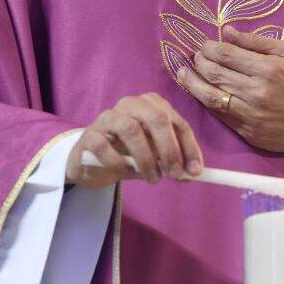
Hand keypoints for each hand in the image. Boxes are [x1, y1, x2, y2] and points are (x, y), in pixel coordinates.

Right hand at [66, 93, 203, 187]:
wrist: (94, 163)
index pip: (177, 122)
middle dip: (170, 149)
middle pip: (156, 119)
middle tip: (174, 174)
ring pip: (131, 129)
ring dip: (146, 159)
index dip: (189, 147)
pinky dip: (119, 163)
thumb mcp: (158, 158)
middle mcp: (131, 104)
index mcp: (153, 105)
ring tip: (152, 178)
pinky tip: (126, 173)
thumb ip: (175, 162)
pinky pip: (104, 145)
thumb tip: (194, 172)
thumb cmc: (131, 154)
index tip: (195, 171)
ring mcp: (107, 116)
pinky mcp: (89, 134)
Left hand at [177, 26, 283, 166]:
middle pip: (213, 74)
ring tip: (185, 74)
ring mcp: (252, 115)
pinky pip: (221, 116)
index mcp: (268, 69)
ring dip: (193, 83)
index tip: (205, 45)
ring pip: (210, 97)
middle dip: (199, 62)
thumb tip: (227, 32)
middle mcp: (257, 93)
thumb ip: (256, 42)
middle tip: (195, 56)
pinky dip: (208, 102)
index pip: (225, 54)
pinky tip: (203, 93)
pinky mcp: (250, 133)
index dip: (209, 47)